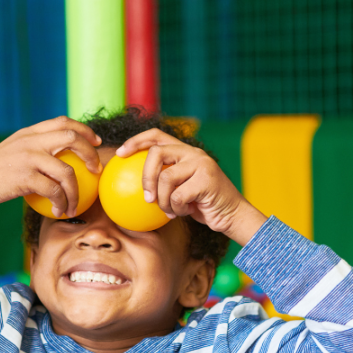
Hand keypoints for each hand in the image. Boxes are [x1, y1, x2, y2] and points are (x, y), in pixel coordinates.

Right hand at [0, 117, 101, 230]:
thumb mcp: (14, 152)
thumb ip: (35, 150)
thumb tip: (63, 160)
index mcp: (29, 133)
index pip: (63, 122)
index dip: (84, 130)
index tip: (96, 143)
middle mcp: (30, 141)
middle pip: (72, 139)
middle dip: (90, 155)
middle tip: (95, 171)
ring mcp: (27, 158)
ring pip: (67, 172)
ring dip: (76, 193)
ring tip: (74, 206)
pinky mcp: (24, 177)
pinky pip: (55, 191)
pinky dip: (61, 204)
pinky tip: (58, 211)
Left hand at [114, 129, 266, 243]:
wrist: (233, 216)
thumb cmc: (204, 205)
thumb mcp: (181, 190)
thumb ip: (165, 180)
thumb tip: (132, 184)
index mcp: (186, 152)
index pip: (156, 136)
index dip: (135, 141)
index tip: (120, 154)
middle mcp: (193, 153)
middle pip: (156, 153)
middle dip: (145, 177)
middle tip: (146, 197)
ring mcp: (201, 165)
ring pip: (165, 178)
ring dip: (163, 200)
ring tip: (170, 211)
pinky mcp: (206, 180)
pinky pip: (177, 195)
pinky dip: (176, 208)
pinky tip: (185, 212)